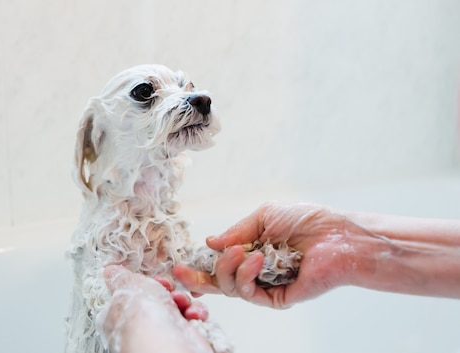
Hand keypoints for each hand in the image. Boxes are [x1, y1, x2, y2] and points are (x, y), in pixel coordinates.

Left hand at [97, 265, 212, 352]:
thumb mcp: (128, 286)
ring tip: (181, 302)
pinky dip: (195, 313)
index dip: (141, 282)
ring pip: (176, 306)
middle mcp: (139, 327)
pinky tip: (192, 315)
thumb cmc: (144, 322)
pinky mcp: (183, 338)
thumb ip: (120, 278)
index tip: (149, 276)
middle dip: (166, 289)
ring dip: (183, 299)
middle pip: (156, 297)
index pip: (129, 294)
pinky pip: (192, 318)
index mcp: (118, 316)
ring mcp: (162, 333)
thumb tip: (111, 271)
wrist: (171, 348)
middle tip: (167, 288)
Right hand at [174, 202, 357, 307]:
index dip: (197, 268)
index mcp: (250, 251)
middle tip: (183, 270)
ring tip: (243, 251)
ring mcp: (265, 285)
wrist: (338, 235)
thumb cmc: (307, 221)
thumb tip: (209, 243)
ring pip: (228, 288)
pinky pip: (249, 293)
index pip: (218, 265)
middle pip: (216, 283)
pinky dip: (246, 275)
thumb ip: (236, 231)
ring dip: (227, 268)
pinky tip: (257, 258)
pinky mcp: (277, 298)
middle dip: (197, 278)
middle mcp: (255, 271)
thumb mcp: (264, 216)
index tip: (177, 265)